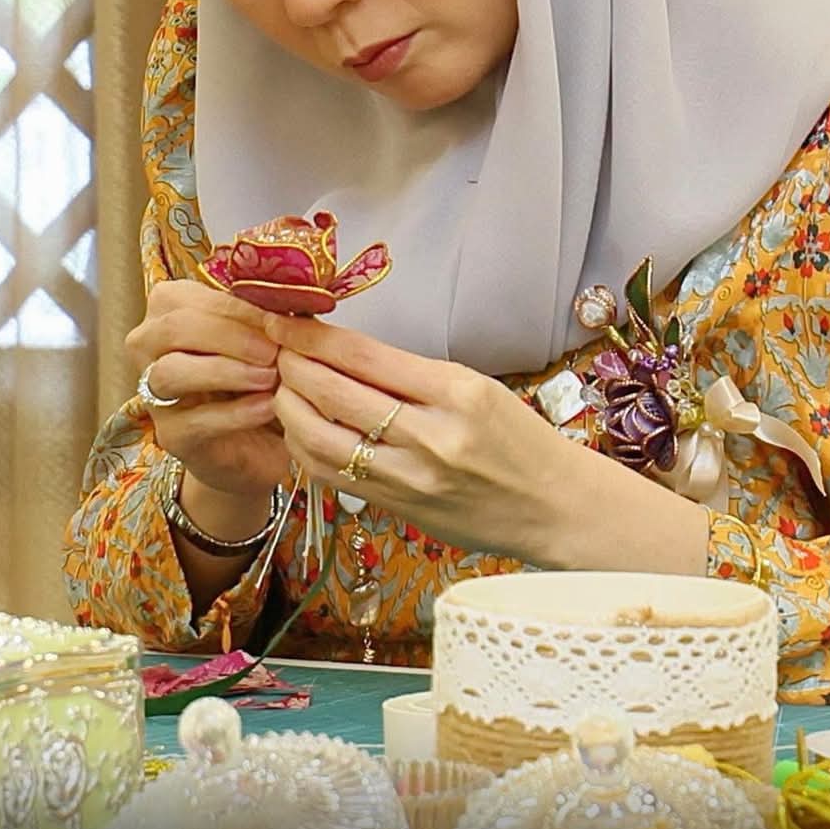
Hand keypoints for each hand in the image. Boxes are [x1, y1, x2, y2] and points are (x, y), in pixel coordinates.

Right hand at [125, 280, 287, 498]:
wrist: (257, 438)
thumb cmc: (255, 373)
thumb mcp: (260, 336)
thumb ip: (262, 315)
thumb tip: (285, 298)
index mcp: (167, 311)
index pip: (189, 299)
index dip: (236, 308)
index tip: (276, 320)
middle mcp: (148, 347)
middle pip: (175, 328)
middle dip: (230, 336)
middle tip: (272, 350)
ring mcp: (154, 394)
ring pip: (172, 372)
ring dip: (227, 371)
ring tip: (270, 377)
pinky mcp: (171, 435)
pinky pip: (196, 420)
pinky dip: (237, 412)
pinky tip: (268, 406)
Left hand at [265, 314, 596, 564]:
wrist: (555, 506)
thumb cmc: (521, 440)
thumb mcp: (478, 388)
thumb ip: (413, 374)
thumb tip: (344, 354)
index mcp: (455, 391)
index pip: (363, 356)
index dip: (312, 336)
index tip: (284, 319)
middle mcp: (430, 435)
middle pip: (333, 393)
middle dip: (292, 365)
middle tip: (274, 347)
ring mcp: (411, 477)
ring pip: (322, 439)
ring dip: (289, 408)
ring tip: (280, 387)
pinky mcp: (400, 509)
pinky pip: (334, 476)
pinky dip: (305, 449)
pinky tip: (298, 430)